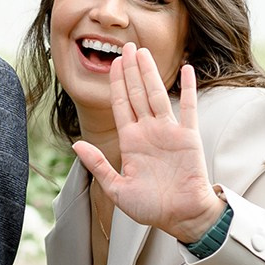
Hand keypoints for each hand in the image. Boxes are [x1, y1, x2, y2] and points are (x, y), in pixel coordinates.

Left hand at [71, 47, 226, 243]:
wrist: (181, 218)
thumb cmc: (150, 207)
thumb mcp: (116, 188)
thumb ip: (97, 165)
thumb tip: (75, 143)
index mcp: (130, 142)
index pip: (121, 106)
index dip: (116, 85)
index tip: (112, 63)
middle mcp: (148, 132)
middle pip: (137, 94)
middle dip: (130, 70)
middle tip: (127, 46)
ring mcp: (169, 132)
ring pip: (157, 95)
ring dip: (150, 73)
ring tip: (143, 51)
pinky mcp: (188, 137)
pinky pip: (189, 108)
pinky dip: (188, 89)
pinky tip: (187, 69)